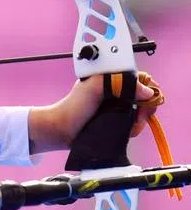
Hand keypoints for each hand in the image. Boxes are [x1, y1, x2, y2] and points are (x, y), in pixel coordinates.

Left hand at [28, 73, 157, 154]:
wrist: (63, 129)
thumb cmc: (74, 106)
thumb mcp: (94, 87)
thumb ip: (118, 82)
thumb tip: (147, 92)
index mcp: (111, 78)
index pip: (141, 79)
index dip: (147, 89)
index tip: (145, 101)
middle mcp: (116, 90)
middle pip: (144, 96)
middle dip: (144, 108)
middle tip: (137, 118)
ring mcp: (118, 105)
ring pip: (141, 111)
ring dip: (139, 120)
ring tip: (129, 127)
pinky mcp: (117, 119)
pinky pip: (135, 123)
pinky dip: (135, 128)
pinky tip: (127, 131)